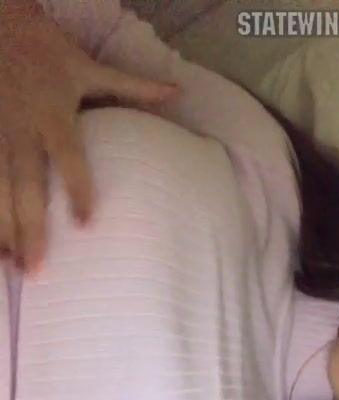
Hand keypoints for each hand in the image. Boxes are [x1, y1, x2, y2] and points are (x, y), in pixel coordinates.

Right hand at [0, 2, 178, 273]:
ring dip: (3, 230)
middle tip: (38, 270)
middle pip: (26, 186)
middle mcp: (22, 130)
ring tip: (12, 266)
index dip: (76, 188)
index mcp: (54, 114)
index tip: (85, 224)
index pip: (67, 157)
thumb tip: (179, 92)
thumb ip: (133, 86)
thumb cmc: (47, 50)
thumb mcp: (89, 66)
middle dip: (30, 229)